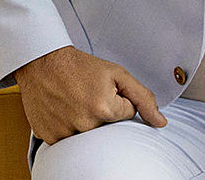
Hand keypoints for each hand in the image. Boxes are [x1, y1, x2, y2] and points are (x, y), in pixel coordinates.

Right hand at [14, 46, 167, 144]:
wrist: (43, 63)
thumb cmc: (79, 66)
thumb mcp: (117, 74)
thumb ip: (143, 97)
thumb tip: (160, 122)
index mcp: (105, 108)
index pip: (128, 115)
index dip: (119, 100)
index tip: (105, 90)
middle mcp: (85, 124)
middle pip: (109, 129)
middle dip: (105, 113)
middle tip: (90, 96)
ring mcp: (66, 133)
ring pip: (90, 136)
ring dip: (87, 122)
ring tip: (76, 102)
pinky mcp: (50, 139)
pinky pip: (69, 141)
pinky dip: (70, 128)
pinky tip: (65, 111)